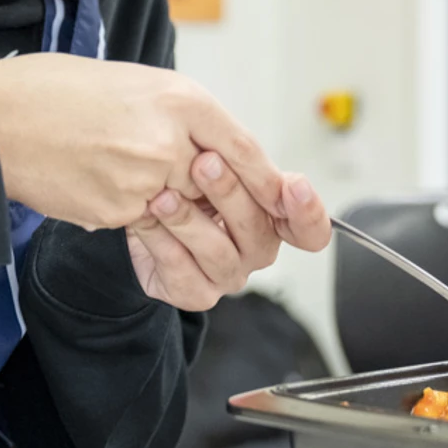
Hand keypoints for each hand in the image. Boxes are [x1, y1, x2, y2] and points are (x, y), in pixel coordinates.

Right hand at [0, 54, 283, 230]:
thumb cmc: (60, 92)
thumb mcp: (138, 86)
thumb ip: (185, 120)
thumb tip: (220, 159)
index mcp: (183, 99)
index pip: (246, 151)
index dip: (268, 184)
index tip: (286, 201)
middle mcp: (171, 139)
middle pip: (228, 194)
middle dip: (233, 213)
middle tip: (227, 219)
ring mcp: (144, 179)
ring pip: (189, 219)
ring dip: (183, 223)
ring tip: (159, 205)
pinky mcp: (116, 211)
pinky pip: (147, 229)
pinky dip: (140, 222)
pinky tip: (110, 193)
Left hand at [125, 152, 331, 309]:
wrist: (137, 204)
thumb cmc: (183, 178)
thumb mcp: (214, 154)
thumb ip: (241, 156)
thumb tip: (264, 166)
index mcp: (274, 218)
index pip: (310, 229)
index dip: (309, 212)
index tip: (294, 186)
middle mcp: (256, 250)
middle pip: (258, 231)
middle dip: (229, 193)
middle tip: (204, 162)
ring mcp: (228, 275)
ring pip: (219, 254)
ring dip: (188, 221)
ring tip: (163, 197)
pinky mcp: (195, 293)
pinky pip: (183, 274)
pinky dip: (162, 244)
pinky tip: (145, 219)